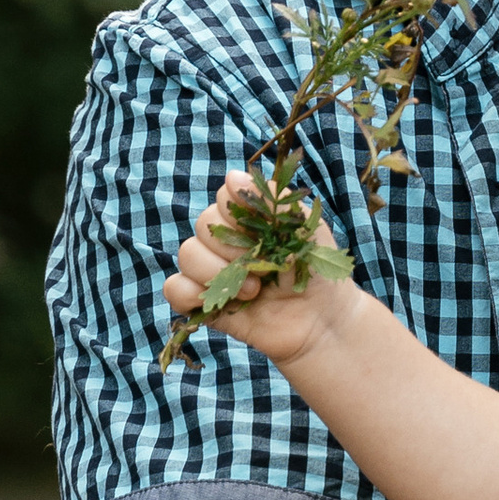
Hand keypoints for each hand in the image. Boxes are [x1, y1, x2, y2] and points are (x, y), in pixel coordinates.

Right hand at [163, 174, 350, 362]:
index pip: (224, 198)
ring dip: (218, 272)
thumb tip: (232, 176)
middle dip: (234, 247)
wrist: (323, 323)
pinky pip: (175, 289)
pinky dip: (189, 293)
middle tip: (265, 269)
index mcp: (248, 220)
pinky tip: (221, 301)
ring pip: (188, 254)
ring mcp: (213, 272)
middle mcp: (226, 242)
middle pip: (204, 225)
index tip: (264, 232)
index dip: (240, 213)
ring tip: (252, 291)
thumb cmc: (318, 274)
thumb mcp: (306, 229)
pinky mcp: (205, 303)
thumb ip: (274, 198)